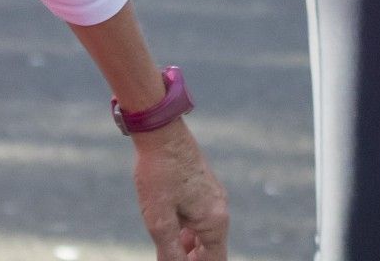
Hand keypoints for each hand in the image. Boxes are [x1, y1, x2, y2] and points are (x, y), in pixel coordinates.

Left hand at [129, 121, 228, 259]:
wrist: (160, 131)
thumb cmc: (159, 173)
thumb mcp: (159, 220)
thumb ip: (169, 252)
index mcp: (215, 220)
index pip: (214, 260)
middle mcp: (220, 208)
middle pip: (211, 248)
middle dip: (192, 258)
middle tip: (167, 258)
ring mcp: (214, 195)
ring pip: (204, 232)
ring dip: (187, 246)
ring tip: (165, 247)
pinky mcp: (204, 186)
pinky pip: (201, 216)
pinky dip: (187, 229)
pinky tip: (169, 227)